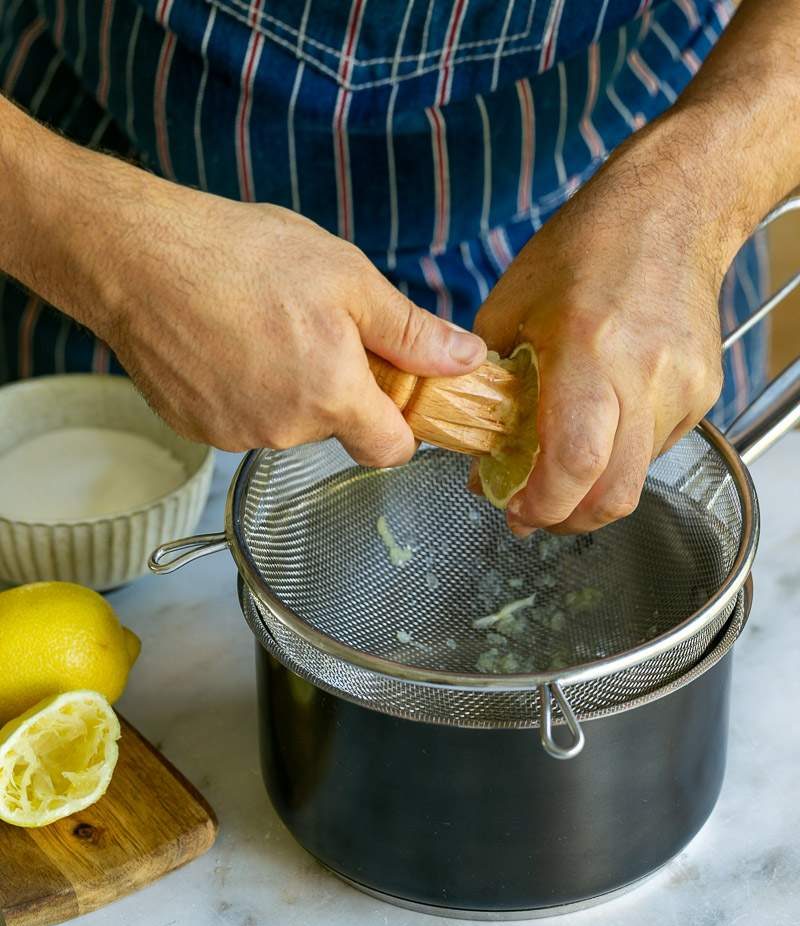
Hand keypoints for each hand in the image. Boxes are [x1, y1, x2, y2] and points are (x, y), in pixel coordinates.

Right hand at [97, 187, 485, 462]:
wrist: (137, 255)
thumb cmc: (243, 255)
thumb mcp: (348, 279)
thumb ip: (412, 332)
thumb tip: (467, 361)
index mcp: (334, 395)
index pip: (391, 451)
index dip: (401, 423)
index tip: (392, 390)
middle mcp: (287, 430)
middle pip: (337, 429)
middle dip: (336, 388)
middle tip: (311, 328)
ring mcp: (237, 434)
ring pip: (287, 424)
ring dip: (287, 388)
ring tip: (259, 327)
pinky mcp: (196, 430)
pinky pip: (241, 419)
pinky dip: (243, 391)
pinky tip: (224, 344)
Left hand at [474, 119, 739, 535]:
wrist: (674, 209)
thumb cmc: (587, 246)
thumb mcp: (511, 306)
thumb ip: (490, 381)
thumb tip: (478, 445)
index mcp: (588, 349)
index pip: (573, 462)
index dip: (542, 504)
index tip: (514, 510)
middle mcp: (645, 374)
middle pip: (614, 493)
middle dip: (567, 519)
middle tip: (532, 512)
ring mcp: (682, 387)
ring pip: (636, 478)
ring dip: (592, 490)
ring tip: (557, 468)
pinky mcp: (702, 391)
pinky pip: (656, 450)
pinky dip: (619, 458)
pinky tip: (596, 430)